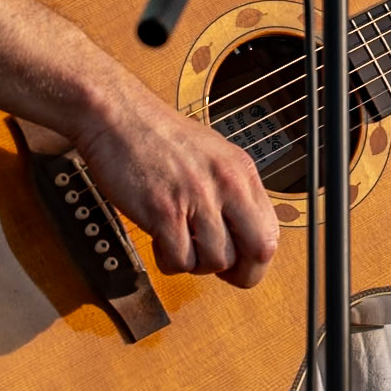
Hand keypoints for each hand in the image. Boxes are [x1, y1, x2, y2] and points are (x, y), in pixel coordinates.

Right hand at [68, 70, 278, 287]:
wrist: (119, 117)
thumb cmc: (160, 137)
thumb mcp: (214, 156)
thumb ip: (232, 194)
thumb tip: (243, 239)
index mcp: (241, 171)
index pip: (270, 232)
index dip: (256, 259)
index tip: (238, 264)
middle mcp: (226, 183)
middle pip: (258, 251)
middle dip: (238, 272)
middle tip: (214, 269)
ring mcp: (197, 197)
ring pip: (215, 261)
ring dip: (194, 263)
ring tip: (177, 242)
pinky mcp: (164, 211)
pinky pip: (179, 260)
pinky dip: (168, 260)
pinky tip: (159, 240)